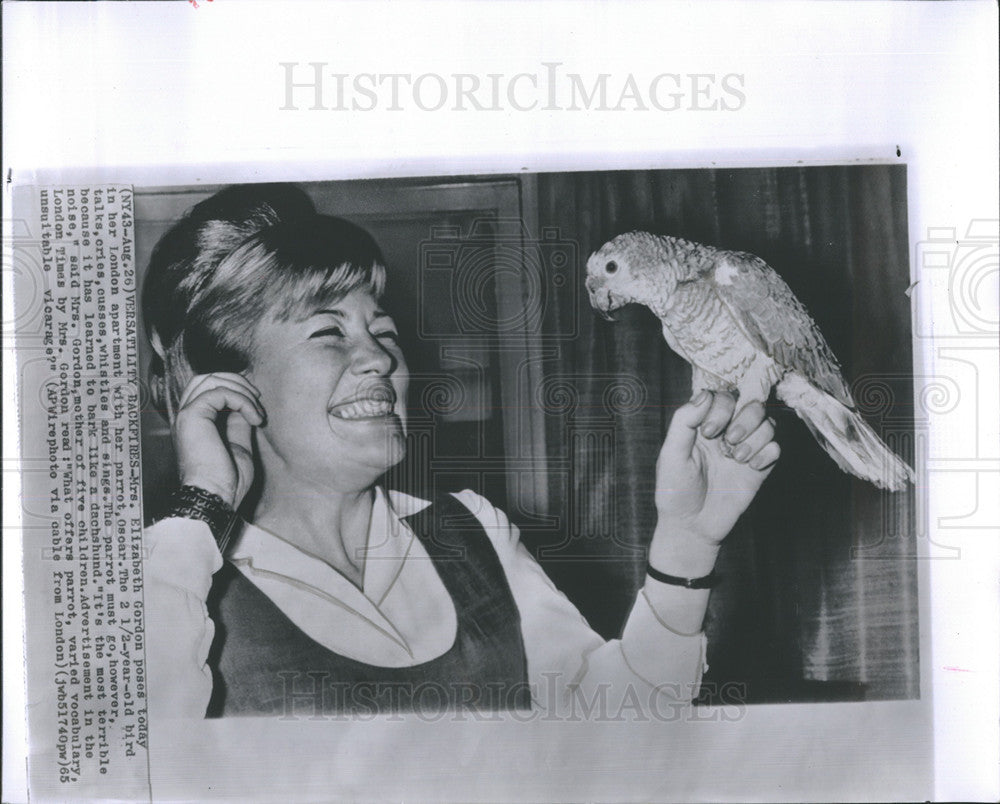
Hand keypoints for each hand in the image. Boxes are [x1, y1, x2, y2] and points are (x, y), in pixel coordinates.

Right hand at [173, 373, 264, 508]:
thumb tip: (247, 406)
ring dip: (240, 390)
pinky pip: (219, 393)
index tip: (256, 405)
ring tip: (257, 412)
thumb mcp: (239, 444)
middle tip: (257, 399)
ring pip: (211, 379)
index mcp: (196, 421)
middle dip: (237, 382)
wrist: (214, 496)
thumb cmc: (226, 479)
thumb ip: (239, 423)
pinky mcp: (193, 415)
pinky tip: (254, 419)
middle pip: (207, 377)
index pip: (209, 387)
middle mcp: (187, 414)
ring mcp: (187, 414)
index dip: (235, 387)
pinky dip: (242, 401)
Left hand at [654, 390, 778, 549]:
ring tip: (737, 459)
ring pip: (768, 423)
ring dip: (756, 438)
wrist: (692, 527)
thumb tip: (705, 394)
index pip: (724, 396)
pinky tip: (750, 468)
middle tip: (728, 441)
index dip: (722, 408)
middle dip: (745, 419)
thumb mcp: (671, 455)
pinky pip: (776, 448)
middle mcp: (726, 432)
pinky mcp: (759, 469)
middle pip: (752, 404)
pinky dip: (767, 454)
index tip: (708, 432)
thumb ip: (684, 422)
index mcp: (703, 424)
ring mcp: (744, 449)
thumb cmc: (675, 491)